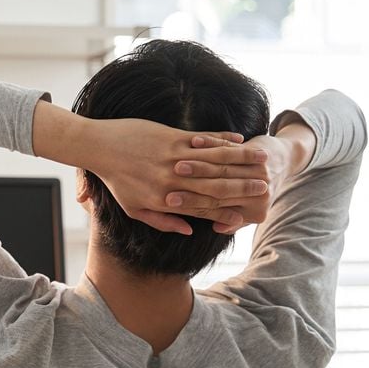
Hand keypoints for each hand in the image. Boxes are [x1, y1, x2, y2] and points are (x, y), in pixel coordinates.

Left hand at [81, 119, 269, 234]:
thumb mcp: (134, 208)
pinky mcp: (173, 137)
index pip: (203, 209)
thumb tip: (190, 230)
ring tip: (262, 160)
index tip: (247, 212)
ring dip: (241, 160)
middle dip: (243, 187)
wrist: (101, 147)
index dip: (228, 211)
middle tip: (266, 187)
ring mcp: (174, 157)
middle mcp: (172, 181)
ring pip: (215, 161)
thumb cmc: (116, 180)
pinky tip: (240, 140)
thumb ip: (163, 221)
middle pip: (215, 186)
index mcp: (164, 200)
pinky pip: (204, 140)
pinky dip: (223, 140)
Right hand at [164, 133, 295, 233]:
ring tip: (177, 163)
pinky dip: (212, 144)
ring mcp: (261, 172)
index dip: (191, 204)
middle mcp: (260, 194)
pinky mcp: (258, 154)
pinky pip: (231, 150)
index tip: (168, 200)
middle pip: (217, 188)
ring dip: (198, 164)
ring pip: (223, 168)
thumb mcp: (254, 212)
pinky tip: (194, 142)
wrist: (285, 162)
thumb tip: (217, 229)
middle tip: (170, 181)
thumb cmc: (259, 191)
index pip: (214, 208)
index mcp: (257, 211)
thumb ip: (233, 224)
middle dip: (191, 183)